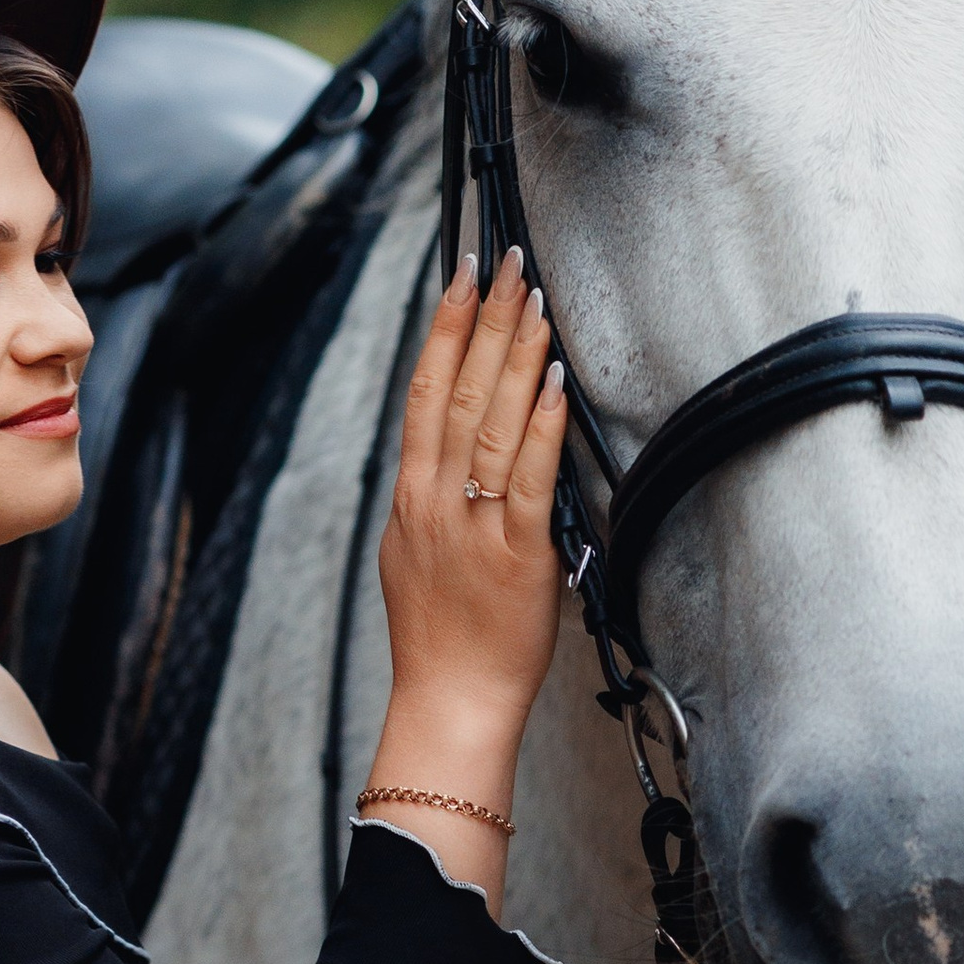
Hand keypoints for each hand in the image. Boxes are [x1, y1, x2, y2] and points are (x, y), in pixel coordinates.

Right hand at [358, 252, 569, 912]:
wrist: (449, 703)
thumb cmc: (440, 640)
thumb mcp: (414, 558)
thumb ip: (432, 504)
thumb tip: (450, 462)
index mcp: (410, 498)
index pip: (425, 393)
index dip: (444, 329)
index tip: (462, 277)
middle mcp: (434, 500)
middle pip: (457, 390)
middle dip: (484, 319)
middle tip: (504, 260)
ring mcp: (473, 524)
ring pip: (492, 421)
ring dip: (516, 354)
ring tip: (535, 299)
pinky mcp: (517, 553)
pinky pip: (529, 476)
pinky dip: (541, 424)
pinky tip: (553, 382)